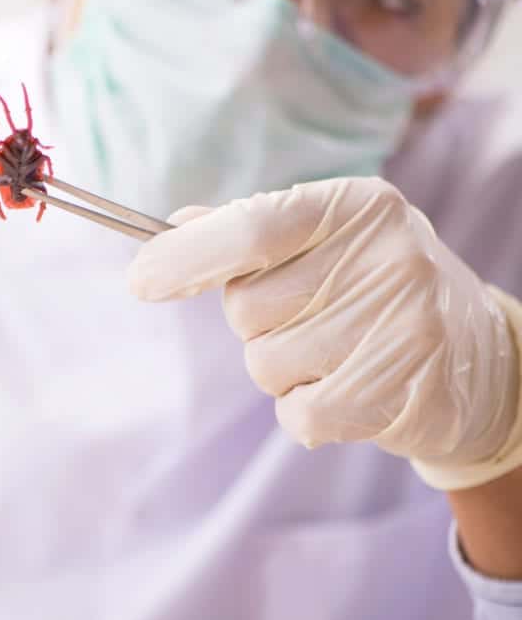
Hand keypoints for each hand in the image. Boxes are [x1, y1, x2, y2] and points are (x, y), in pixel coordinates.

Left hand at [127, 177, 521, 488]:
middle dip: (255, 323)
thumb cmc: (372, 289)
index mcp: (354, 205)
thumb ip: (246, 230)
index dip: (185, 257)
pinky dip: (303, 411)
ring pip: (266, 364)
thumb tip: (169, 229)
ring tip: (337, 352)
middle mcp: (386, 254)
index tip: (140, 280)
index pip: (250, 229)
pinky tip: (345, 390)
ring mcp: (405, 322)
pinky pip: (299, 413)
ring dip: (282, 370)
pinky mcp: (411, 388)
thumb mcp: (322, 239)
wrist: (478, 358)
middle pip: (246, 307)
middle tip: (309, 317)